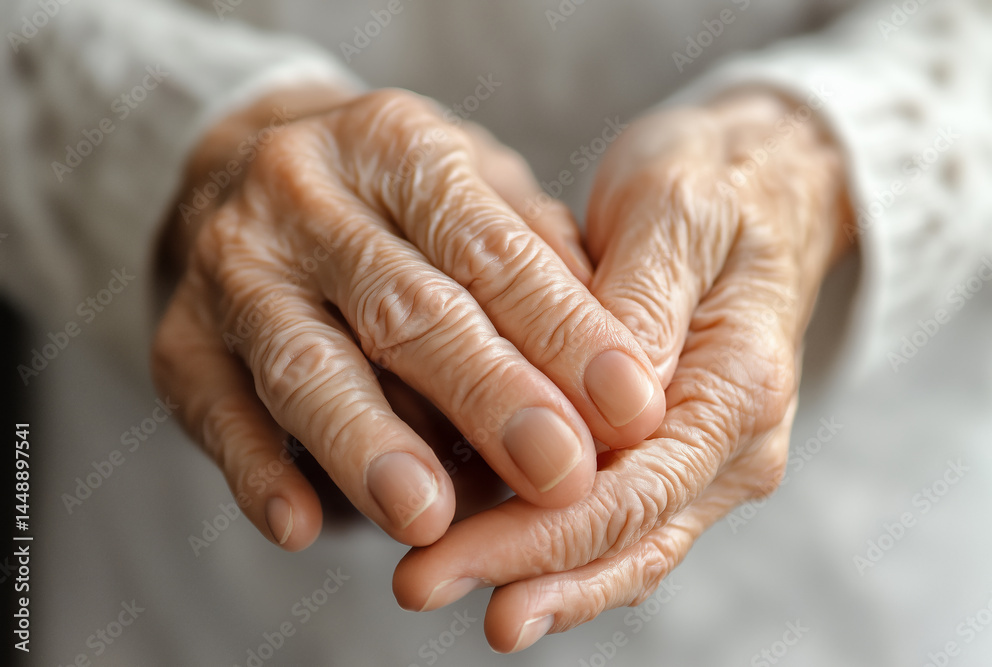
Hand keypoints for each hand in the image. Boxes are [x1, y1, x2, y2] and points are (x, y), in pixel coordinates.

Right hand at [151, 87, 664, 550]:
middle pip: (403, 308)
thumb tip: (619, 368)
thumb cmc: (397, 199)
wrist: (244, 167)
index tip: (629, 408)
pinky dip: (258, 473)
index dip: (563, 332)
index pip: (489, 248)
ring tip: (428, 516)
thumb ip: (543, 265)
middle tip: (558, 473)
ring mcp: (231, 270)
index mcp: (397, 147)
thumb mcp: (477, 191)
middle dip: (487, 396)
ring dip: (368, 447)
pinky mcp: (180, 342)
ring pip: (304, 367)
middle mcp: (304, 198)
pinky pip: (217, 413)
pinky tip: (301, 526)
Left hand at [392, 90, 852, 650]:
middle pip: (626, 536)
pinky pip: (624, 518)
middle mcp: (735, 440)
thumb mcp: (674, 215)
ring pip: (626, 545)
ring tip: (441, 586)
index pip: (634, 491)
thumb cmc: (714, 190)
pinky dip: (562, 548)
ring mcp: (709, 453)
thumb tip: (606, 402)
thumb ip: (641, 306)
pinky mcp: (676, 448)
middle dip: (521, 571)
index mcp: (740, 386)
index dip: (539, 536)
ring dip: (538, 577)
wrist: (765, 187)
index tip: (445, 556)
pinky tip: (495, 559)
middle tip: (419, 585)